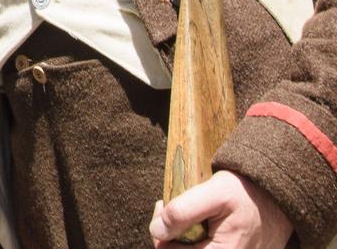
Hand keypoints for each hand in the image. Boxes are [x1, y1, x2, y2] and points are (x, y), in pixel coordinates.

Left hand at [151, 171, 292, 248]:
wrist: (278, 195)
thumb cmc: (247, 193)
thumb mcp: (214, 193)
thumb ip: (183, 211)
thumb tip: (157, 232)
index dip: (161, 232)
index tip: (163, 207)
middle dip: (171, 234)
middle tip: (170, 208)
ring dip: (184, 236)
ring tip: (189, 214)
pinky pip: (206, 248)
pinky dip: (197, 238)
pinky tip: (200, 222)